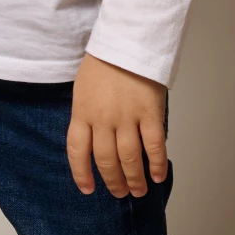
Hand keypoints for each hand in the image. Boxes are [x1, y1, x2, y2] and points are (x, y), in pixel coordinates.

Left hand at [66, 53, 167, 197]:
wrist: (126, 41)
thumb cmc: (103, 64)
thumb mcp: (83, 90)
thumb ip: (87, 115)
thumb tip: (95, 142)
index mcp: (82, 111)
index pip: (77, 150)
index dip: (81, 173)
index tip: (87, 189)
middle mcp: (102, 118)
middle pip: (105, 159)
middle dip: (113, 181)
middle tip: (120, 193)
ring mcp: (126, 117)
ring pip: (129, 158)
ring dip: (134, 179)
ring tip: (138, 191)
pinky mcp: (150, 113)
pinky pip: (154, 146)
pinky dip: (156, 164)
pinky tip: (157, 176)